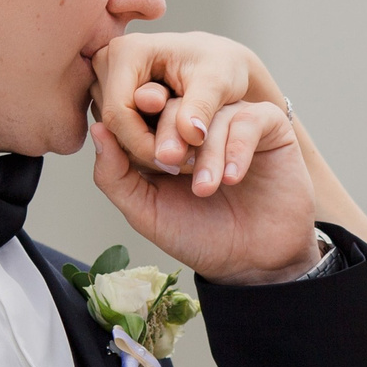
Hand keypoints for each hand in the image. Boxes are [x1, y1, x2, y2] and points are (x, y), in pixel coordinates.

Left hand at [89, 102, 319, 284]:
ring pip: (212, 113)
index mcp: (163, 138)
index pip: (142, 111)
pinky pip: (249, 119)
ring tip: (205, 189)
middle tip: (170, 163)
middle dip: (169, 133)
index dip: (136, 117)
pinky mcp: (269, 128)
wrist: (252, 262)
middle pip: (175, 103)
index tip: (136, 131)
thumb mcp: (146, 211)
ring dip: (205, 152)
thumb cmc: (198, 236)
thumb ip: (115, 175)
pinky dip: (237, 148)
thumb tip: (97, 131)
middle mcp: (198, 124)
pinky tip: (231, 177)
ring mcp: (234, 122)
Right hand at [92, 30, 279, 178]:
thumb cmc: (220, 66)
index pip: (118, 113)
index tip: (175, 163)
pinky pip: (117, 132)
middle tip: (185, 161)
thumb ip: (202, 108)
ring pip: (112, 132)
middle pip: (112, 124)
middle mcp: (106, 61)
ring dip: (144, 149)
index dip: (142, 144)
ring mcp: (103, 78)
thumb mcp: (218, 84)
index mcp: (126, 51)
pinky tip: (170, 145)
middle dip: (145, 149)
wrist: (218, 59)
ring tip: (182, 150)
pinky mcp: (107, 94)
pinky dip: (142, 143)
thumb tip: (190, 134)